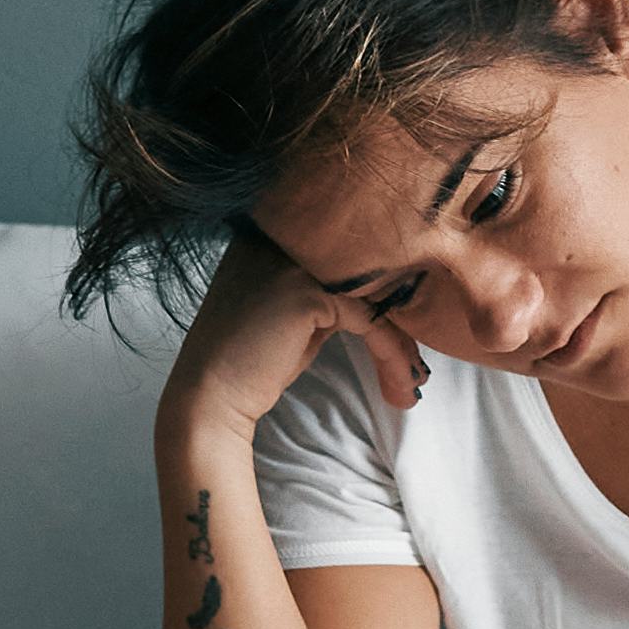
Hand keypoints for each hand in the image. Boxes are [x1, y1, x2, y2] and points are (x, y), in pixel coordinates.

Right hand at [160, 226, 423, 462]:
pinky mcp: (306, 292)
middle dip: (401, 317)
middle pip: (368, 268)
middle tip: (418, 366)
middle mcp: (279, 234)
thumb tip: (391, 290)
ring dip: (401, 344)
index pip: (352, 251)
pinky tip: (399, 386)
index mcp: (272, 231)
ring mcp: (292, 260)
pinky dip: (391, 353)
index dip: (387, 291)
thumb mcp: (293, 312)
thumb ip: (330, 288)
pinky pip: (370, 319)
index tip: (406, 337)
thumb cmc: (252, 361)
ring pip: (375, 294)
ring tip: (411, 384)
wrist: (210, 397)